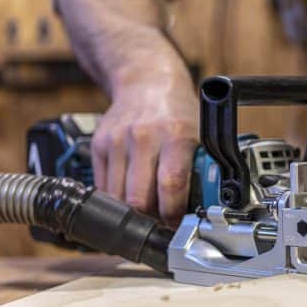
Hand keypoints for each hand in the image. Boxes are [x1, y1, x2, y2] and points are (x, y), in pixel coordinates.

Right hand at [91, 77, 198, 223]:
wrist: (145, 81)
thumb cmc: (177, 113)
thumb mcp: (198, 135)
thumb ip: (201, 168)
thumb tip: (207, 206)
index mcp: (176, 135)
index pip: (171, 185)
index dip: (173, 213)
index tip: (178, 225)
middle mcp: (144, 137)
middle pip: (139, 198)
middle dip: (151, 219)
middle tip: (161, 224)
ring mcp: (117, 141)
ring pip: (117, 198)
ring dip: (132, 213)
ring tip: (147, 213)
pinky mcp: (98, 146)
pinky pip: (103, 187)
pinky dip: (116, 199)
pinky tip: (129, 198)